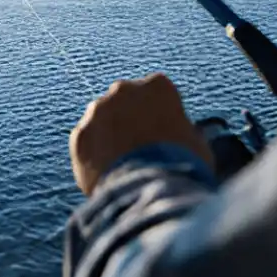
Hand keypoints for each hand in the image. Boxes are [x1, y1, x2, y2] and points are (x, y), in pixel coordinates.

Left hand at [69, 73, 213, 195]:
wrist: (151, 190)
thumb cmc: (183, 165)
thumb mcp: (197, 144)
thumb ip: (184, 132)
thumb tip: (184, 138)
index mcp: (158, 86)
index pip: (156, 95)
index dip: (160, 116)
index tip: (162, 134)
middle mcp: (123, 90)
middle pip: (124, 104)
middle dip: (129, 121)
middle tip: (138, 149)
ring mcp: (97, 112)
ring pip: (101, 123)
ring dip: (108, 139)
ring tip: (122, 166)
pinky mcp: (79, 136)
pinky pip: (87, 146)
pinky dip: (94, 159)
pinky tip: (107, 176)